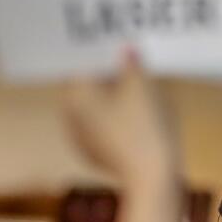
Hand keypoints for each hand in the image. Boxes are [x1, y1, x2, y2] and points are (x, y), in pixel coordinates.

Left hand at [62, 50, 178, 183]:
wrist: (151, 177)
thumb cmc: (144, 127)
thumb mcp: (142, 88)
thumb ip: (131, 65)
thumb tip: (126, 50)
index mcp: (75, 95)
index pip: (81, 64)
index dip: (99, 53)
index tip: (116, 44)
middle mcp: (70, 116)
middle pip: (87, 87)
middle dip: (107, 75)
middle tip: (131, 63)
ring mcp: (80, 138)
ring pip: (94, 108)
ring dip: (111, 98)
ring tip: (137, 89)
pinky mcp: (94, 154)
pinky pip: (101, 128)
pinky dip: (114, 119)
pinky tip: (136, 117)